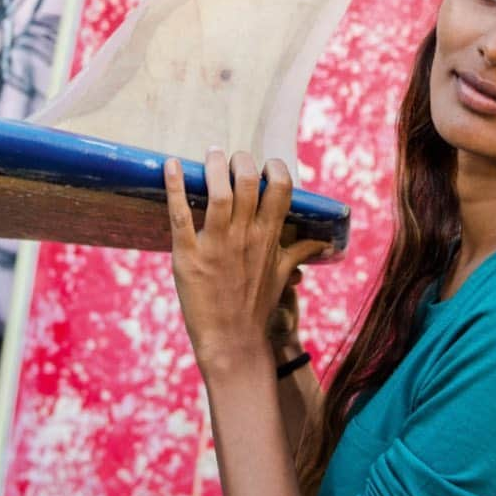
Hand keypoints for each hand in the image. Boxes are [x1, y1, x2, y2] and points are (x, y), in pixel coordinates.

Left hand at [165, 148, 329, 371]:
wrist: (232, 341)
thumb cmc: (257, 307)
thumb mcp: (282, 275)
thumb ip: (300, 251)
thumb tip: (326, 243)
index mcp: (269, 237)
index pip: (280, 187)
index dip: (273, 168)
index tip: (265, 167)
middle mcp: (246, 236)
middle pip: (248, 182)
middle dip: (241, 161)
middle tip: (231, 159)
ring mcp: (217, 245)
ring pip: (219, 192)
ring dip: (214, 166)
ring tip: (210, 154)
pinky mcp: (189, 256)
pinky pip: (180, 215)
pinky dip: (175, 187)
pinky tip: (170, 164)